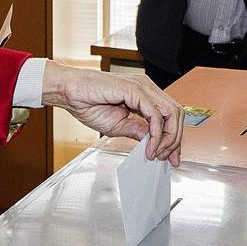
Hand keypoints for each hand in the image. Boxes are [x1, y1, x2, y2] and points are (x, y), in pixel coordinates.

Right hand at [41, 62, 182, 164]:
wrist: (70, 92)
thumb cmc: (88, 103)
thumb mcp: (118, 125)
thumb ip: (138, 131)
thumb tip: (153, 142)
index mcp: (144, 94)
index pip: (170, 115)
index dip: (174, 137)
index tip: (171, 157)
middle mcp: (147, 88)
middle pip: (176, 114)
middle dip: (175, 139)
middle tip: (167, 158)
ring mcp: (143, 87)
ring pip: (171, 113)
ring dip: (168, 137)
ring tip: (157, 153)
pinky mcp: (136, 90)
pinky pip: (155, 114)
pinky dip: (156, 134)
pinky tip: (149, 146)